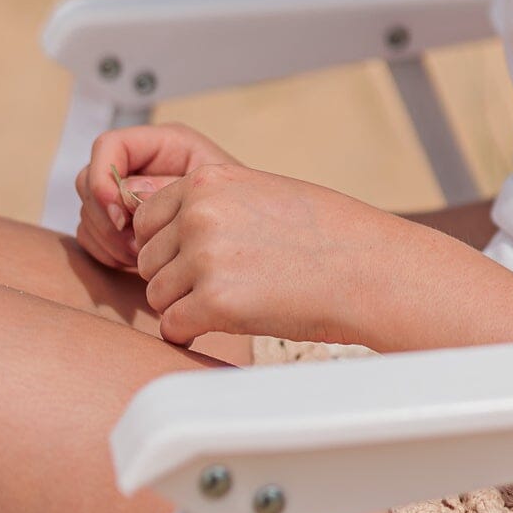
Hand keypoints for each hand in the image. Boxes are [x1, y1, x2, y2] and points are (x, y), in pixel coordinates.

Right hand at [74, 123, 240, 271]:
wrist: (253, 239)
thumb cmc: (245, 208)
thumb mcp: (214, 191)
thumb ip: (170, 188)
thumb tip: (126, 194)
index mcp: (164, 144)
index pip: (109, 145)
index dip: (103, 177)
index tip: (120, 214)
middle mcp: (140, 165)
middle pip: (89, 181)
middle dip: (107, 218)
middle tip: (137, 246)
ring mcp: (126, 196)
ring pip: (88, 212)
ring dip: (108, 240)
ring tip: (143, 257)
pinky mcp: (120, 225)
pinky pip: (91, 236)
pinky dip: (107, 252)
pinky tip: (135, 262)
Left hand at [131, 161, 382, 346]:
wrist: (366, 267)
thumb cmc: (323, 234)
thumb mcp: (260, 193)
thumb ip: (211, 203)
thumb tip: (166, 229)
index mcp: (208, 180)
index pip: (146, 219)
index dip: (169, 246)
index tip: (200, 258)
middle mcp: (200, 213)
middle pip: (148, 260)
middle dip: (176, 277)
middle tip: (223, 283)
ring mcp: (204, 256)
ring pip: (158, 295)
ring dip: (185, 305)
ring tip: (234, 300)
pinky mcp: (214, 302)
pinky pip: (173, 326)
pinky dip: (192, 332)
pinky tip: (228, 323)